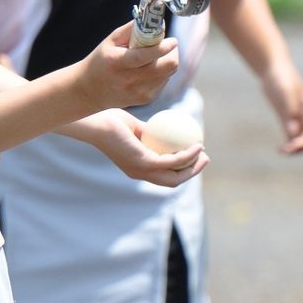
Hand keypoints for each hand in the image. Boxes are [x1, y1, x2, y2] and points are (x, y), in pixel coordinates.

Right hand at [80, 22, 180, 111]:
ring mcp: (138, 92)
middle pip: (167, 67)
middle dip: (172, 53)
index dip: (163, 48)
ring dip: (167, 61)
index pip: (145, 56)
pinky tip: (148, 69)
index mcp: (117, 62)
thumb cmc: (102, 60)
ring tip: (153, 57)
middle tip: (166, 46)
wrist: (90, 91)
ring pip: (169, 73)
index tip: (173, 41)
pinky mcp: (145, 99)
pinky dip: (162, 72)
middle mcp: (128, 80)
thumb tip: (157, 22)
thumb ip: (133, 29)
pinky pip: (165, 80)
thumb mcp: (111, 40)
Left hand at [88, 109, 209, 185]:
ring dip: (192, 167)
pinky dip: (187, 155)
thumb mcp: (135, 127)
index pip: (163, 175)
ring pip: (174, 176)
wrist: (97, 122)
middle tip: (204, 158)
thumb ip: (149, 132)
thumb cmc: (111, 121)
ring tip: (203, 153)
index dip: (182, 169)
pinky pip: (172, 161)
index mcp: (137, 167)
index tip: (196, 155)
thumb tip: (168, 127)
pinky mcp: (144, 163)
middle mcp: (140, 173)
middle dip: (191, 173)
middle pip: (172, 181)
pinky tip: (196, 145)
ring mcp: (142, 170)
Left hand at [261, 62, 302, 153]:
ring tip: (282, 151)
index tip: (292, 147)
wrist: (272, 68)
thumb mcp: (285, 93)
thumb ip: (290, 113)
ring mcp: (296, 116)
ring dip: (295, 147)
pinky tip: (280, 148)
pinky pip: (291, 134)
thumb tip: (292, 134)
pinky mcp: (286, 117)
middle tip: (286, 151)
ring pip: (300, 138)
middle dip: (302, 147)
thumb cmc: (280, 77)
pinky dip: (288, 143)